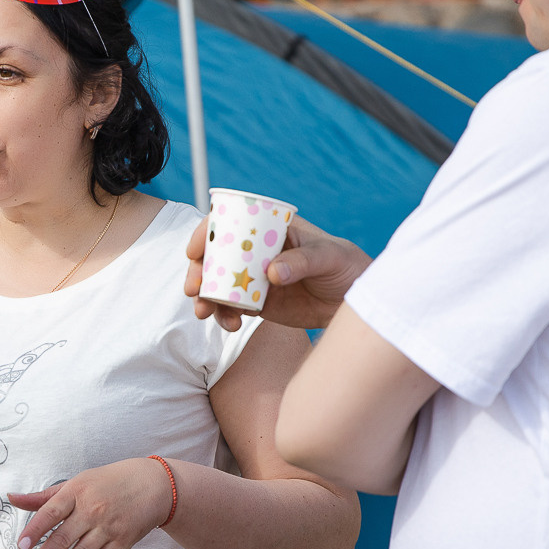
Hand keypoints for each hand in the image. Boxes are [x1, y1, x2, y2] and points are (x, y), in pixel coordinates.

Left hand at [7, 459, 174, 548]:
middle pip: (62, 539)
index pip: (51, 512)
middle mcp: (92, 510)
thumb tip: (11, 498)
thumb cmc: (109, 482)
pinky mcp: (123, 542)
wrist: (155, 485)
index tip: (20, 546)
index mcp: (77, 491)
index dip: (35, 530)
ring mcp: (109, 528)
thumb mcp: (77, 482)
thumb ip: (44, 496)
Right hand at [184, 215, 370, 331]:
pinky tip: (230, 325)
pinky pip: (231, 307)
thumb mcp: (329, 257)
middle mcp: (255, 251)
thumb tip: (272, 273)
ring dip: (205, 298)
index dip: (205, 234)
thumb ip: (302, 262)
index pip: (229, 223)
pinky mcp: (258, 302)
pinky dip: (223, 315)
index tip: (194, 252)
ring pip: (218, 284)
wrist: (354, 301)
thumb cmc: (346, 266)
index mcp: (268, 229)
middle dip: (198, 272)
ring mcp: (254, 278)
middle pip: (215, 256)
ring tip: (205, 314)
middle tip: (194, 290)